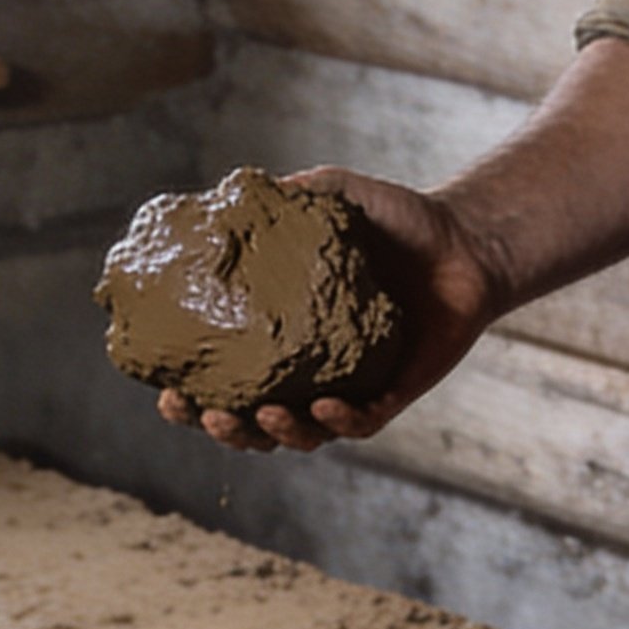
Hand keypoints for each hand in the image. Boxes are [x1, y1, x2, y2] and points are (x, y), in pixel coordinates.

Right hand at [149, 167, 516, 457]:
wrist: (466, 240)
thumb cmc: (398, 220)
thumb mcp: (335, 196)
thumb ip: (288, 197)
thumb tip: (225, 194)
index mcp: (282, 338)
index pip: (224, 378)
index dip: (190, 395)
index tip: (163, 389)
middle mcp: (309, 374)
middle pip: (251, 422)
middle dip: (217, 428)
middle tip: (195, 410)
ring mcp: (349, 389)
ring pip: (300, 434)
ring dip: (272, 433)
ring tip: (256, 414)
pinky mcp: (392, 395)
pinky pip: (360, 423)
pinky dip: (338, 421)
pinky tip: (323, 407)